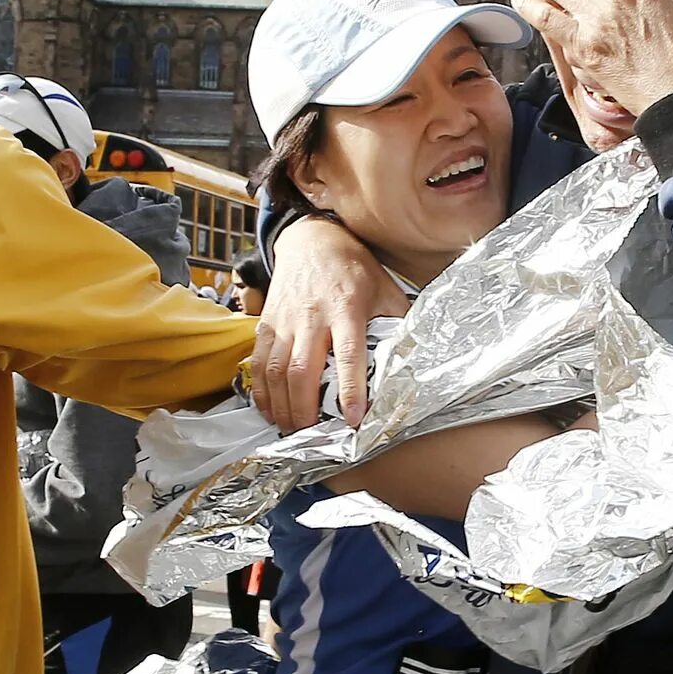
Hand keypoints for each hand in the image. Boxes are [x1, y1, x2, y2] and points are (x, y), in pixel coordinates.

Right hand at [250, 216, 409, 432]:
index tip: (352, 418)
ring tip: (291, 428)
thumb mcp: (385, 290)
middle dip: (305, 409)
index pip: (348, 354)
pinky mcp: (266, 322)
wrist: (312, 239)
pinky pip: (258, 362)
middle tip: (312, 435)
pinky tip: (270, 408)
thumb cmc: (354, 268)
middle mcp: (312, 316)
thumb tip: (414, 361)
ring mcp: (285, 320)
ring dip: (281, 406)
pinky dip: (261, 390)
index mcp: (346, 308)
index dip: (350, 389)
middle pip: (302, 370)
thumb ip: (397, 325)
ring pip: (276, 370)